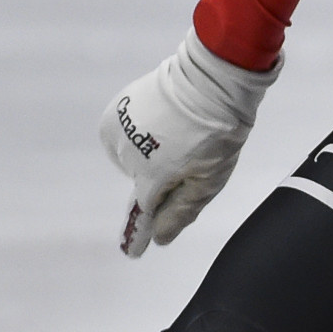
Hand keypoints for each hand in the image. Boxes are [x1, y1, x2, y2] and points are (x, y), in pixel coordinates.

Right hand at [98, 32, 278, 255]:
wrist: (210, 77)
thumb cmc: (218, 130)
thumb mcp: (209, 178)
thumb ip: (181, 211)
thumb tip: (159, 238)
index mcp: (153, 175)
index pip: (143, 211)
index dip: (142, 230)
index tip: (133, 253)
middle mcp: (127, 156)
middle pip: (143, 180)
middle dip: (161, 174)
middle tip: (189, 151)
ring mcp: (119, 131)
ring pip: (131, 157)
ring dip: (148, 152)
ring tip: (176, 131)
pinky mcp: (115, 111)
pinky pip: (123, 136)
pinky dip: (138, 134)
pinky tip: (159, 120)